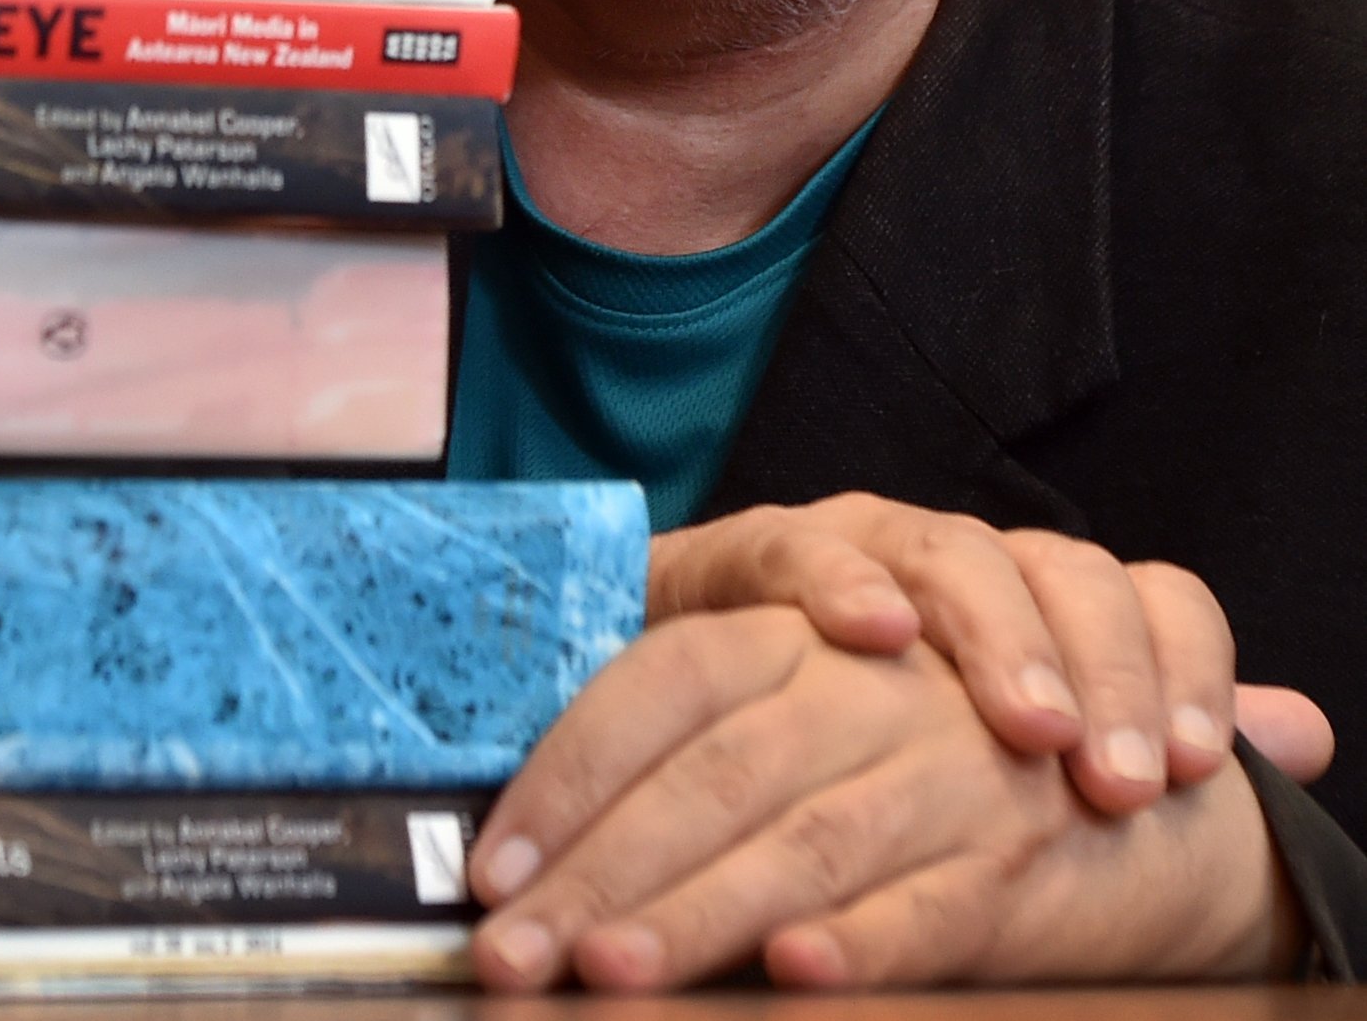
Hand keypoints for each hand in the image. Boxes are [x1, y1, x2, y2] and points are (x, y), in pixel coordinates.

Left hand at [469, 604, 1296, 989]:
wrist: (1113, 764)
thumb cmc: (905, 743)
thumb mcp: (799, 708)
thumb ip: (691, 751)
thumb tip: (534, 845)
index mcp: (794, 630)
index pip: (659, 686)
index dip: (569, 776)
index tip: (493, 868)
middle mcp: (864, 685)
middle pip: (714, 770)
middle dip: (603, 870)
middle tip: (515, 950)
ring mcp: (947, 769)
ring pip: (804, 840)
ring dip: (699, 912)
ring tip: (610, 970)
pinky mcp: (1018, 860)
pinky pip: (930, 905)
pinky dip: (861, 941)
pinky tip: (792, 976)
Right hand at [652, 494, 1334, 808]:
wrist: (693, 693)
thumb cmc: (861, 730)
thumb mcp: (1008, 746)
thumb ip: (1147, 727)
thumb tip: (1309, 734)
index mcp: (1038, 598)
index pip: (1149, 597)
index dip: (1187, 673)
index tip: (1197, 772)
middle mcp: (958, 555)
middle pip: (1059, 570)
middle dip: (1102, 672)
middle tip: (1120, 780)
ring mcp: (855, 541)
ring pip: (947, 553)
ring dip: (997, 637)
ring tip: (1032, 726)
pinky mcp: (746, 553)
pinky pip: (798, 546)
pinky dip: (840, 583)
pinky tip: (876, 634)